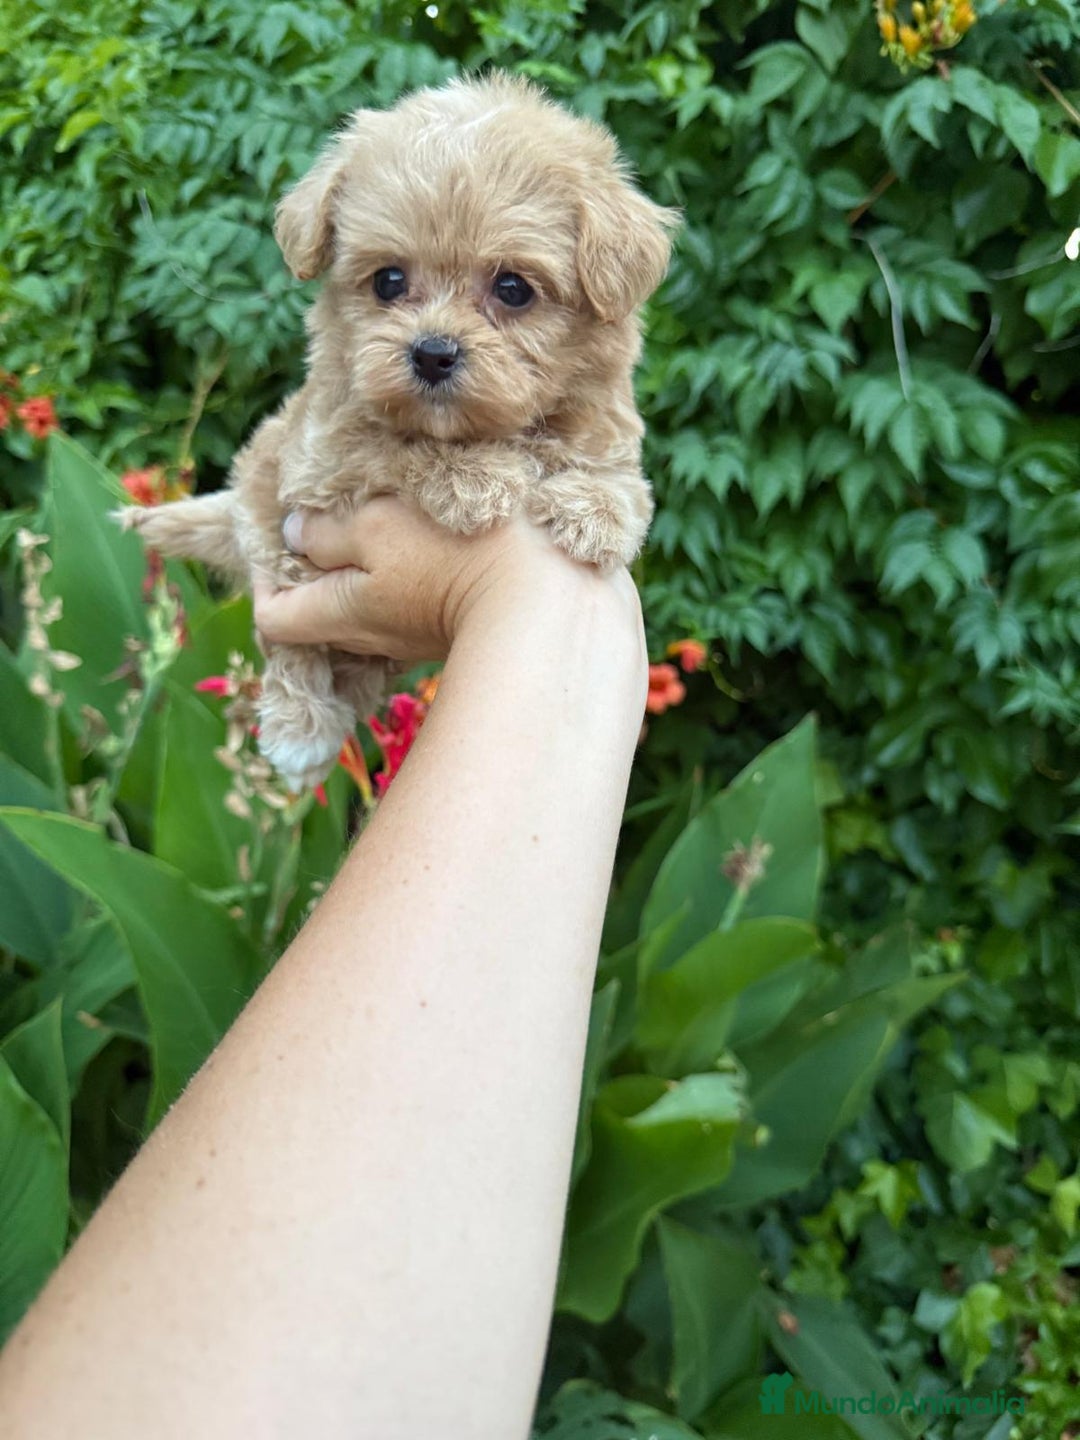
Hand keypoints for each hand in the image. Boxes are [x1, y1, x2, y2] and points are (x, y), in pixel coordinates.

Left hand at [252, 496, 640, 664]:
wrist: (555, 596)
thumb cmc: (457, 553)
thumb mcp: (379, 525)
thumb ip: (328, 530)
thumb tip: (295, 533)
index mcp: (342, 613)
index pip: (272, 619)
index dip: (264, 578)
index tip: (281, 536)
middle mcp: (373, 639)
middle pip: (321, 614)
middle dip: (316, 568)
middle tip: (331, 516)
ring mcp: (417, 640)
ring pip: (371, 607)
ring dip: (368, 567)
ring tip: (386, 518)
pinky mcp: (459, 629)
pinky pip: (415, 604)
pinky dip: (410, 574)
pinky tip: (434, 538)